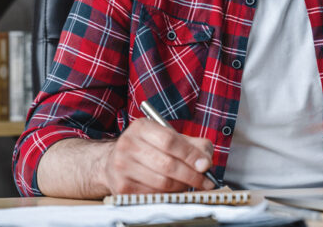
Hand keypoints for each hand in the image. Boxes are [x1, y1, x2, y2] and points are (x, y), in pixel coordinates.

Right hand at [101, 117, 215, 193]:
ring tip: (189, 184)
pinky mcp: (122, 186)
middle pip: (167, 164)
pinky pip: (154, 194)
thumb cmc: (149, 148)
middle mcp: (128, 144)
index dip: (190, 155)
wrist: (116, 160)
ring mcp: (122, 166)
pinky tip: (172, 189)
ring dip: (182, 186)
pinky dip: (168, 194)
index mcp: (141, 127)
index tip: (206, 166)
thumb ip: (193, 145)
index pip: (170, 141)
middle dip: (192, 176)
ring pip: (162, 182)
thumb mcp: (169, 137)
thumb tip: (206, 163)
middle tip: (206, 182)